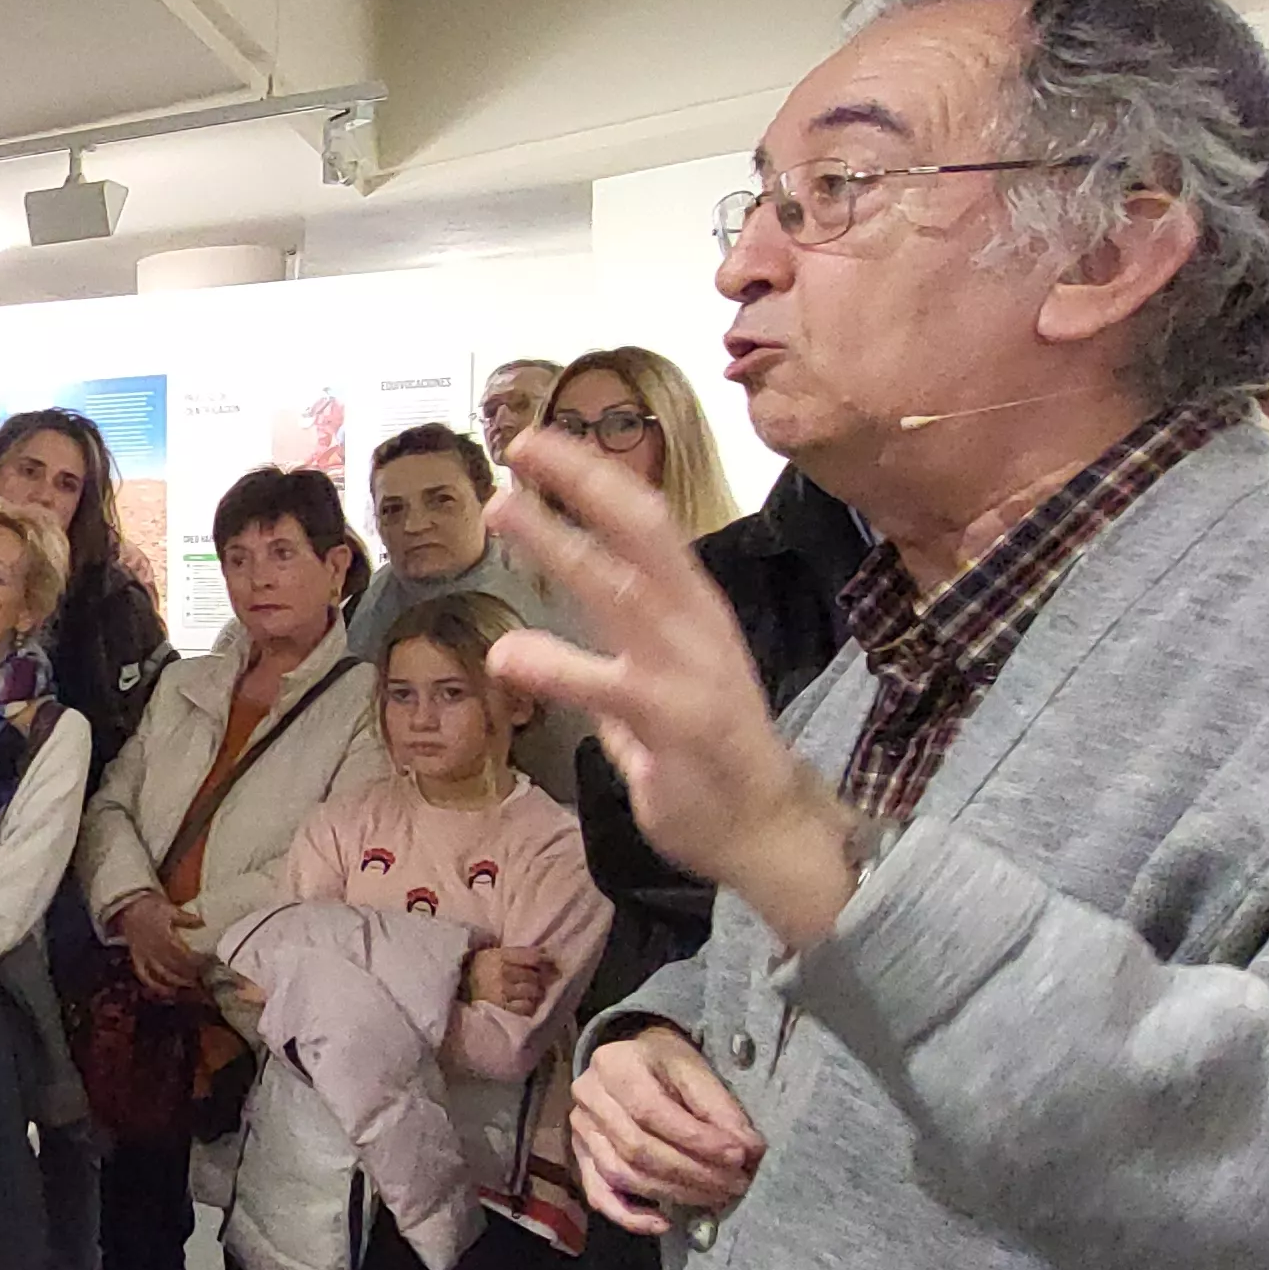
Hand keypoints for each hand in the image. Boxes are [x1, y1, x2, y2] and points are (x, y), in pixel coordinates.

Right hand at [110, 891, 209, 998]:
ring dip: (175, 982)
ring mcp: (145, 956)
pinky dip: (154, 985)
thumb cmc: (150, 906)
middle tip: (201, 977)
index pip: (183, 954)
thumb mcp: (170, 909)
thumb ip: (186, 918)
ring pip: (161, 974)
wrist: (127, 906)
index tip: (206, 963)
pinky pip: (144, 975)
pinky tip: (165, 991)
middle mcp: (155, 950)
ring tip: (188, 985)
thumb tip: (203, 923)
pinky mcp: (137, 959)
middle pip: (174, 966)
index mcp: (165, 938)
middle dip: (189, 973)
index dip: (195, 961)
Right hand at [462, 944, 555, 1012]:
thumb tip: (546, 953)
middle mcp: (502, 972)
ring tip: (533, 992)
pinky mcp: (502, 1008)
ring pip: (533, 991)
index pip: (532, 956)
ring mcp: (502, 992)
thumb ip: (517, 953)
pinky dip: (529, 1005)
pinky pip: (526, 1007)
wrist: (455, 988)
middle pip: (534, 975)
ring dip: (536, 992)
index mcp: (499, 956)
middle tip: (542, 980)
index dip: (546, 960)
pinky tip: (525, 1003)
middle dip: (541, 978)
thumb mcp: (492, 954)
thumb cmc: (478, 969)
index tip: (552, 963)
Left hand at [487, 433, 860, 948]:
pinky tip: (507, 655)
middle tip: (521, 442)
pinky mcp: (676, 723)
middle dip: (583, 479)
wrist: (766, 827)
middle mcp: (695, 622)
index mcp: (691, 605)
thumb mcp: (656, 681)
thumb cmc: (707, 752)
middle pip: (641, 530)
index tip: (539, 444)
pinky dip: (556, 664)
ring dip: (559, 542)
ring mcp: (689, 669)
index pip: (644, 523)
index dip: (594, 477)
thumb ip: (611, 646)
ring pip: (621, 589)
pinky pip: (609, 685)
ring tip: (502, 509)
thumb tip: (552, 626)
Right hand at [573, 1028, 764, 1234]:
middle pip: (638, 1148)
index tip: (738, 1156)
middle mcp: (588, 1098)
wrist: (632, 1062)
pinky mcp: (581, 1157)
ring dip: (672, 1193)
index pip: (652, 1111)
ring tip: (714, 1196)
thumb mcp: (694, 1069)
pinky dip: (630, 1217)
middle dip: (692, 1172)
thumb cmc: (666, 1064)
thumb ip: (717, 1107)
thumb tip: (747, 1149)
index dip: (696, 1139)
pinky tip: (663, 1223)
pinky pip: (600, 1195)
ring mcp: (580, 1131)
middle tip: (734, 1183)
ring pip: (623, 1174)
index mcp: (614, 1065)